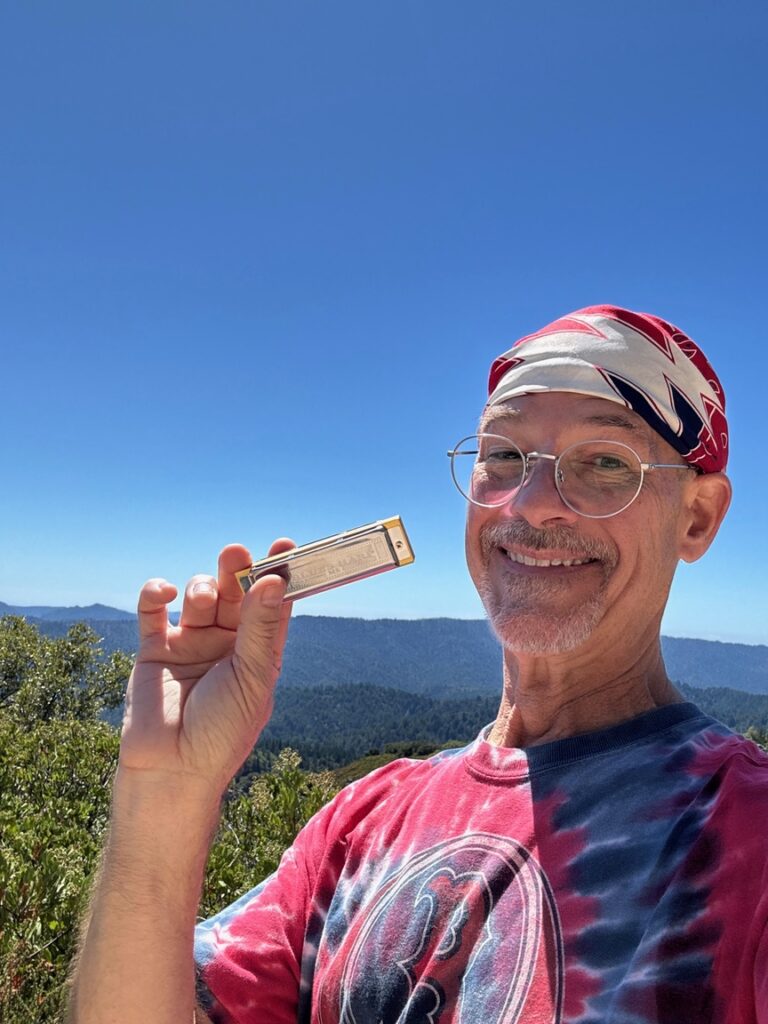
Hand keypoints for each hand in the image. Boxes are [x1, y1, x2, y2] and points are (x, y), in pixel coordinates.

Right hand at [119, 540, 293, 792]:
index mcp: (258, 651)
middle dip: (236, 570)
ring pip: (198, 595)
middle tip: (236, 553)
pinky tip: (165, 592)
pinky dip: (157, 592)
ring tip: (203, 598)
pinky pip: (153, 609)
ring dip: (201, 587)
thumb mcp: (251, 676)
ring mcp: (190, 643)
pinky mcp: (154, 648)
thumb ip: (260, 627)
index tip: (284, 546)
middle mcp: (226, 643)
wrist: (172, 768)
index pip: (272, 604)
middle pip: (235, 592)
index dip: (279, 574)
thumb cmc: (222, 729)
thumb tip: (274, 579)